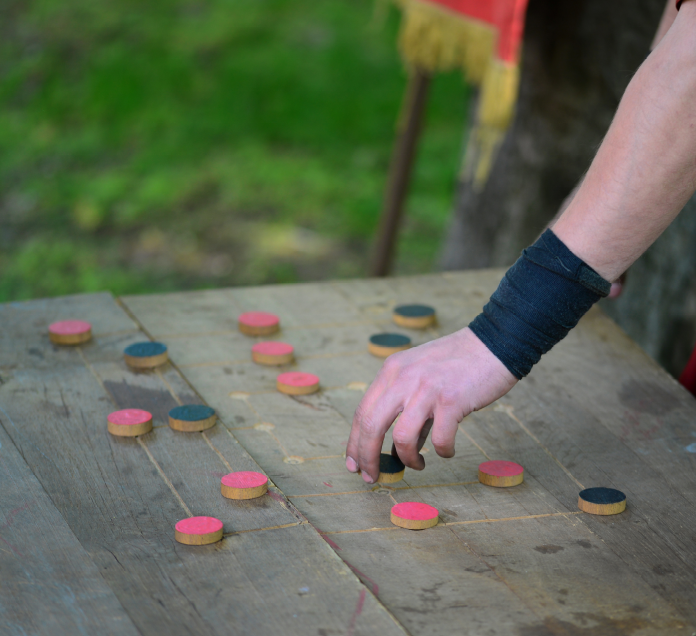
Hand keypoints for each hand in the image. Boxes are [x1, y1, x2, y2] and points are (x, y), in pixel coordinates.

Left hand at [346, 327, 517, 482]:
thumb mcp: (420, 376)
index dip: (354, 443)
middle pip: (371, 426)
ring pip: (401, 437)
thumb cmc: (457, 364)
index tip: (353, 464)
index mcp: (391, 371)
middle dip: (367, 458)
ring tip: (418, 465)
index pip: (362, 412)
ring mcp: (426, 389)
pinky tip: (447, 451)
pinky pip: (439, 440)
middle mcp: (403, 378)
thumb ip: (406, 408)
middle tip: (371, 478)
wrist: (494, 343)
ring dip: (407, 459)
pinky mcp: (451, 400)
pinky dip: (442, 452)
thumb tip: (398, 449)